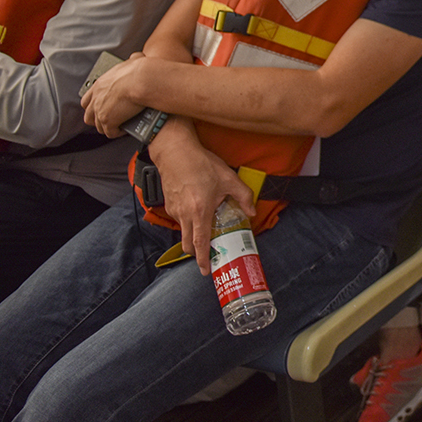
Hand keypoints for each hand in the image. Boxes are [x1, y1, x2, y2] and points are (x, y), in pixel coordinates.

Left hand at [81, 57, 148, 136]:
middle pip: (88, 115)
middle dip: (97, 119)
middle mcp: (96, 98)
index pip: (88, 99)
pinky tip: (125, 130)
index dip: (94, 105)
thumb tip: (137, 57)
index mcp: (100, 84)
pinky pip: (110, 132)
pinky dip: (117, 132)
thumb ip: (131, 61)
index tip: (101, 108)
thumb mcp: (133, 61)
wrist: (142, 81)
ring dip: (108, 127)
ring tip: (118, 127)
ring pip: (98, 126)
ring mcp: (100, 110)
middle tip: (108, 120)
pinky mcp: (108, 121)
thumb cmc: (139, 71)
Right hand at [149, 120, 254, 273]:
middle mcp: (184, 215)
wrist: (175, 151)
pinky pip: (179, 219)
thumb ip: (243, 196)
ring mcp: (174, 210)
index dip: (203, 259)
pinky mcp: (169, 204)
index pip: (200, 243)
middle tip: (210, 254)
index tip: (206, 271)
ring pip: (183, 231)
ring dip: (193, 236)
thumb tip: (252, 212)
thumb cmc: (201, 164)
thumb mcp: (229, 178)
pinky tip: (198, 210)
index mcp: (200, 212)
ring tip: (207, 230)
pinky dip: (188, 221)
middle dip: (198, 253)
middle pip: (188, 244)